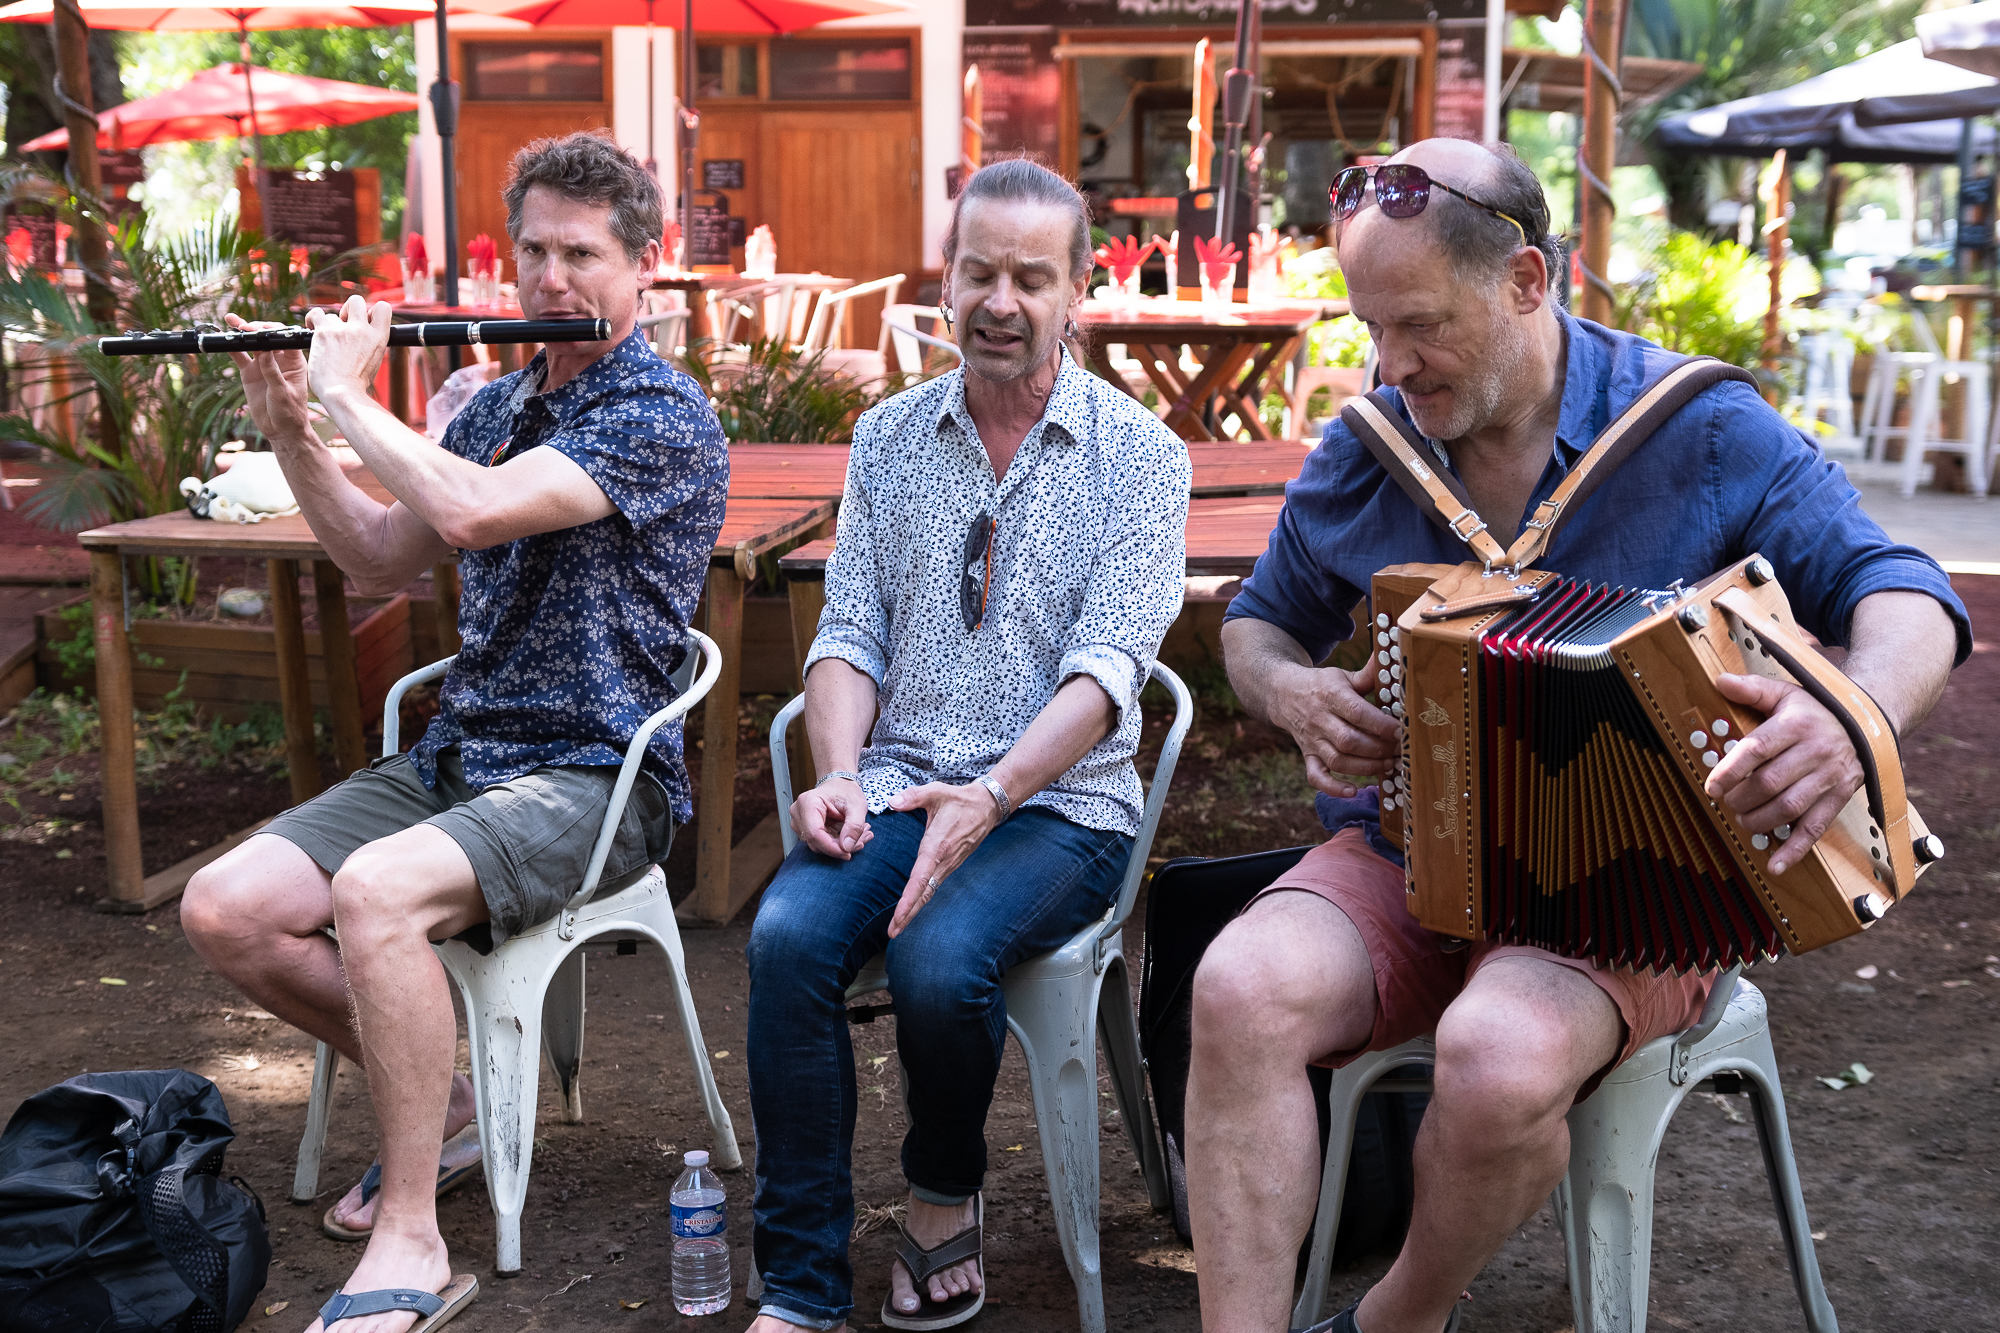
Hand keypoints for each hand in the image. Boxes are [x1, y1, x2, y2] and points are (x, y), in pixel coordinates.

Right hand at [222, 313, 315, 445]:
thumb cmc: (290, 412)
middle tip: (244, 327)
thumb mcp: (282, 392)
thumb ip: (272, 372)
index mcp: (294, 362)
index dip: (274, 331)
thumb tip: (265, 350)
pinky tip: (224, 338)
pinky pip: (240, 356)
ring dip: (242, 332)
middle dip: (256, 329)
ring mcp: (263, 365)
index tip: (262, 329)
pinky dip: (232, 347)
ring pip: (252, 343)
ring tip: (231, 320)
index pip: (286, 339)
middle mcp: (279, 359)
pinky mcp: (250, 372)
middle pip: (267, 337)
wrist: (279, 430)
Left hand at [303, 295, 391, 403]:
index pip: (383, 308)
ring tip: (325, 342)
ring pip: (333, 314)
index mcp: (379, 338)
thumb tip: (362, 336)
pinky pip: (315, 314)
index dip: (371, 311)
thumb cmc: (356, 383)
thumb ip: (369, 343)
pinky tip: (311, 328)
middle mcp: (362, 330)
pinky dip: (312, 320)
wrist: (343, 393)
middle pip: (356, 301)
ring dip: (328, 325)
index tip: (363, 322)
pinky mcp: (324, 332)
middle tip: (343, 325)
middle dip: (348, 309)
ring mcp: (343, 330)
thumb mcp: (373, 360)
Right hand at [790, 776, 871, 860]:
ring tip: (860, 835)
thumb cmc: (845, 791)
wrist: (839, 785)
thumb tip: (846, 847)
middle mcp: (798, 813)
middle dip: (840, 847)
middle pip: (816, 842)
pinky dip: (838, 844)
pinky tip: (851, 835)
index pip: (814, 834)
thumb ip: (854, 826)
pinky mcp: (805, 830)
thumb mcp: (857, 805)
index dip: (831, 848)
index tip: (848, 853)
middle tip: (862, 840)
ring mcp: (799, 823)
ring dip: (841, 846)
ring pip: (819, 846)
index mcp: (808, 803)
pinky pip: (820, 844)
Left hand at [884, 781, 1004, 936]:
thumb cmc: (959, 799)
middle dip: (908, 914)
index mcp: (936, 846)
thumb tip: (892, 801)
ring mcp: (949, 865)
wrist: (987, 807)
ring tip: (897, 927)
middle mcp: (943, 861)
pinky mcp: (950, 865)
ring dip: (914, 910)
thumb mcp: (936, 792)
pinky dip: (921, 900)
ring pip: (929, 893)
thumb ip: (913, 796)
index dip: (909, 899)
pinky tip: (911, 909)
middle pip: (924, 894)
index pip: (920, 878)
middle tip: (893, 932)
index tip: (898, 916)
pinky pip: (934, 886)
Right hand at [1276, 653, 1399, 798]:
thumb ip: (1368, 674)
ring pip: (1338, 761)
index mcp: (1330, 696)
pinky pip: (1316, 776)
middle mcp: (1319, 720)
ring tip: (1389, 764)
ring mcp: (1312, 741)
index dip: (1380, 725)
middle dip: (1378, 749)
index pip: (1357, 713)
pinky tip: (1353, 791)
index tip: (1400, 731)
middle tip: (1400, 750)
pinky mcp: (1307, 756)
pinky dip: (1333, 788)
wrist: (1284, 694)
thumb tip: (1392, 660)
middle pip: (1349, 741)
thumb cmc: (1323, 685)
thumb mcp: (1343, 676)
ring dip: (1366, 767)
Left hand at [1704, 672, 1864, 874]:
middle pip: (1770, 782)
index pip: (1758, 749)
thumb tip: (1720, 681)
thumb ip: (1752, 689)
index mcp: (1796, 725)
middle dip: (1742, 798)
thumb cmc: (1816, 709)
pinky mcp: (1839, 798)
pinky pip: (1816, 828)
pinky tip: (1775, 865)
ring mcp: (1829, 778)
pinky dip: (1795, 850)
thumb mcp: (1786, 692)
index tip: (1712, 786)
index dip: (1731, 770)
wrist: (1868, 723)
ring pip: (1790, 807)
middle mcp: (1815, 752)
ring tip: (1742, 820)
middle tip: (1727, 802)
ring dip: (1760, 821)